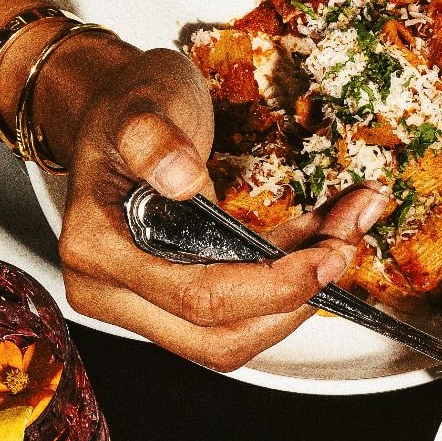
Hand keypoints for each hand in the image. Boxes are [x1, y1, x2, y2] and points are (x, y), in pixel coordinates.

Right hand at [39, 36, 391, 373]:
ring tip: (337, 238)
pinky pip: (233, 321)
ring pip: (232, 339)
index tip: (330, 251)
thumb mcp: (139, 101)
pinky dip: (281, 292)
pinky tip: (314, 246)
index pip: (196, 295)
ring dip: (297, 299)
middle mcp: (107, 291)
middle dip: (297, 296)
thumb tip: (180, 177)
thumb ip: (152, 136)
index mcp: (94, 247)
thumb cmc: (126, 104)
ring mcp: (136, 306)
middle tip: (347, 241)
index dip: (273, 284)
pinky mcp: (166, 308)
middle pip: (218, 336)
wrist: (112, 110)